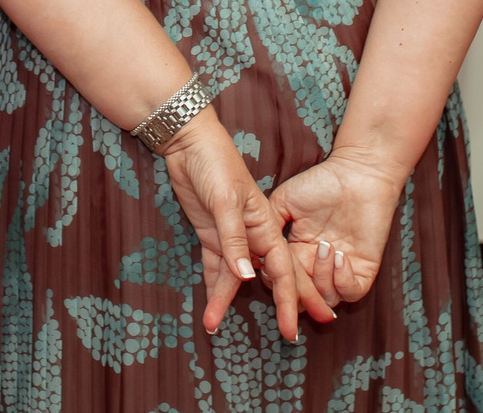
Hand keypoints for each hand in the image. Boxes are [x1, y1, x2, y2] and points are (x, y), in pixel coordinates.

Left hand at [159, 113, 331, 339]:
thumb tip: (246, 278)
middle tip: (291, 338)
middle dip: (282, 306)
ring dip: (225, 301)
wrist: (189, 143)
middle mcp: (253, 235)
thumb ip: (234, 239)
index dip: (291, 301)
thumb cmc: (216, 164)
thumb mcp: (225, 200)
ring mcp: (232, 237)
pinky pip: (214, 267)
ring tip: (212, 327)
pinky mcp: (211, 235)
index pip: (283, 271)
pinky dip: (212, 286)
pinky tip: (209, 306)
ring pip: (234, 278)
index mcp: (267, 226)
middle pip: (271, 278)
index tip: (293, 329)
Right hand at [271, 150, 405, 308]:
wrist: (357, 171)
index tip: (271, 269)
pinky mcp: (364, 269)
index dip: (277, 281)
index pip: (284, 281)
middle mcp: (318, 265)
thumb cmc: (321, 182)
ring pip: (326, 299)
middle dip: (298, 293)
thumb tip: (255, 254)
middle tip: (297, 271)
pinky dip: (342, 280)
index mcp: (298, 252)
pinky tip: (339, 255)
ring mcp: (342, 269)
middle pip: (304, 298)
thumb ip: (267, 228)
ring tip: (324, 246)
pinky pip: (352, 292)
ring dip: (321, 278)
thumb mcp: (283, 202)